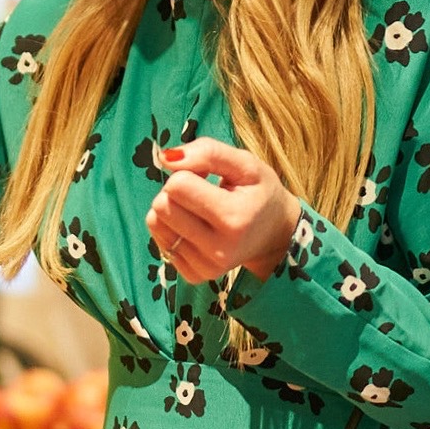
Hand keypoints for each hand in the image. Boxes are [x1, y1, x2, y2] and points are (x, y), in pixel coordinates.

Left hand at [145, 139, 299, 285]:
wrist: (274, 234)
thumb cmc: (259, 193)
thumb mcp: (245, 163)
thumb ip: (208, 153)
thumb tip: (165, 158)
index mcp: (234, 218)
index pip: (177, 185)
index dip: (187, 172)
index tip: (206, 176)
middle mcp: (219, 249)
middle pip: (162, 206)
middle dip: (175, 190)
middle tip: (200, 193)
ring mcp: (206, 266)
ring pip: (155, 223)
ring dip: (170, 209)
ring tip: (197, 209)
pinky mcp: (195, 275)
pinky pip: (160, 243)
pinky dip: (172, 229)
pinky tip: (195, 227)